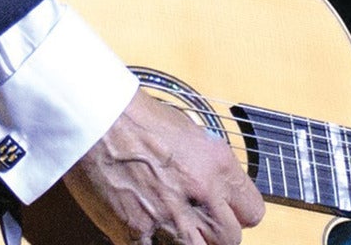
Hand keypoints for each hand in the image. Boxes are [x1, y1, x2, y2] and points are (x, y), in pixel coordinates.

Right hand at [57, 91, 265, 244]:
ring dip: (190, 243)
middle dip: (217, 236)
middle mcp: (201, 194)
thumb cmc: (138, 119)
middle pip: (230, 240)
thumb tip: (217, 188)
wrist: (97, 121)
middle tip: (199, 226)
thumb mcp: (191, 134)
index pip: (253, 212)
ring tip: (175, 230)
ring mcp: (170, 217)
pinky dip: (155, 244)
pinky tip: (148, 233)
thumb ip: (210, 166)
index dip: (239, 215)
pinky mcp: (137, 233)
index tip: (227, 214)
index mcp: (218, 165)